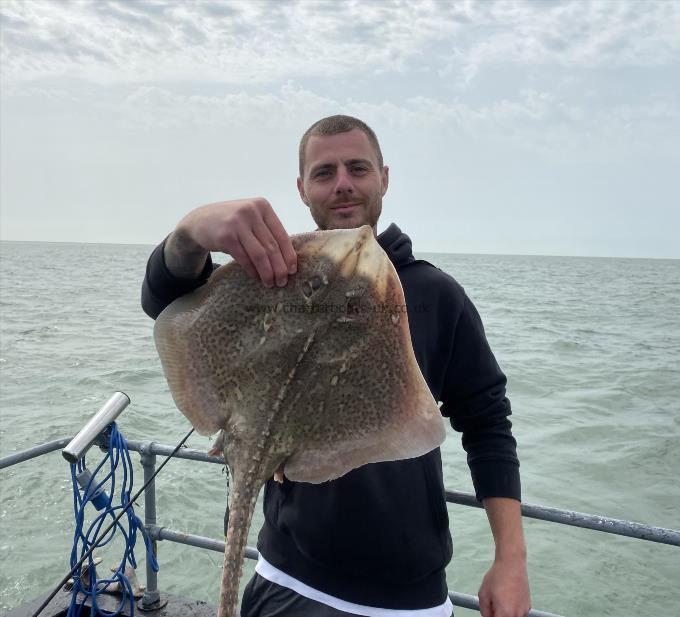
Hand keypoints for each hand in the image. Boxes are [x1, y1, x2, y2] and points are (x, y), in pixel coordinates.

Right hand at [167, 197, 297, 286]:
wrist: (199, 221)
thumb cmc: (231, 222)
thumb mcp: (251, 218)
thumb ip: (267, 231)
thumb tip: (288, 258)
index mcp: (262, 206)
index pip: (281, 234)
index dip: (289, 255)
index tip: (293, 270)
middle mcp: (251, 211)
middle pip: (272, 246)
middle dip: (280, 267)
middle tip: (283, 282)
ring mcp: (237, 223)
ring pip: (260, 254)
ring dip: (267, 272)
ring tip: (271, 283)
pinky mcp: (225, 236)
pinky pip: (244, 258)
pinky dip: (252, 270)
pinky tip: (256, 277)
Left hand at [478, 556, 530, 616]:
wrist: (512, 564)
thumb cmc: (497, 577)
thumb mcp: (483, 594)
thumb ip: (484, 611)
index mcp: (505, 613)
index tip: (489, 612)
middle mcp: (517, 615)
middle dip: (497, 615)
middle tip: (493, 605)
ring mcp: (524, 611)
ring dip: (506, 613)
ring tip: (501, 598)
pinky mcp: (528, 606)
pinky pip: (518, 613)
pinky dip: (513, 609)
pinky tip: (509, 597)